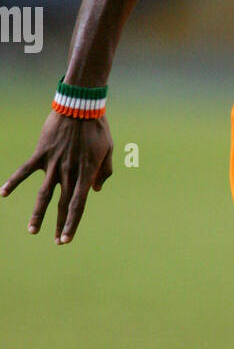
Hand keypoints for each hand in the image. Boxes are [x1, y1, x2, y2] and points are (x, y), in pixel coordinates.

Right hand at [1, 112, 112, 242]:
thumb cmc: (98, 128)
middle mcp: (69, 173)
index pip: (78, 205)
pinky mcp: (41, 154)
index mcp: (86, 174)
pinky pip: (24, 171)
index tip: (67, 239)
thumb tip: (96, 191)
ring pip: (43, 195)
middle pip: (63, 205)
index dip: (73, 223)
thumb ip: (104, 173)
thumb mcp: (108, 151)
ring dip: (38, 214)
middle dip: (60, 225)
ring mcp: (53, 164)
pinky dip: (13, 182)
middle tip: (58, 242)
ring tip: (32, 231)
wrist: (80, 107)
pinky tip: (2, 193)